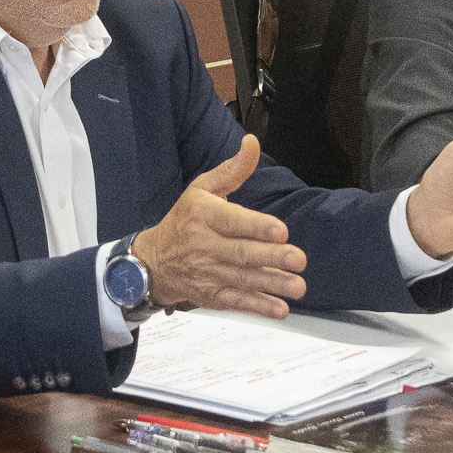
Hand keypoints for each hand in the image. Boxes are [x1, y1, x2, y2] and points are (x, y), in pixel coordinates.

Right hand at [130, 137, 307, 316]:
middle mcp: (204, 245)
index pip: (232, 221)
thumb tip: (251, 143)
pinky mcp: (211, 295)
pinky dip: (259, 307)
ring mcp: (207, 273)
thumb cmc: (184, 221)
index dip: (256, 227)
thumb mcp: (203, 189)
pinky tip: (279, 308)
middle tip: (298, 259)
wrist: (154, 261)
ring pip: (242, 280)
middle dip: (271, 258)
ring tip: (297, 286)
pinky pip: (237, 302)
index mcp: (203, 215)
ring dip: (272, 284)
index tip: (280, 231)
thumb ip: (232, 169)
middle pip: (241, 253)